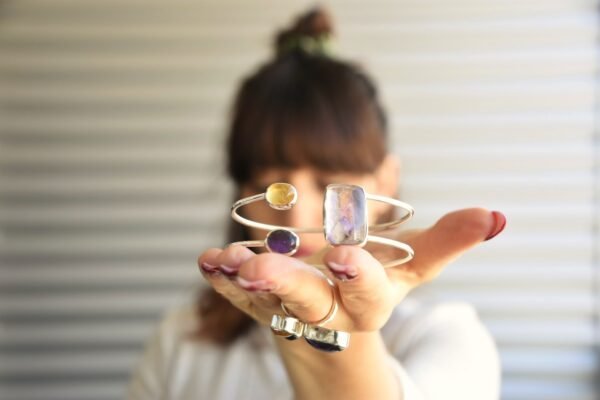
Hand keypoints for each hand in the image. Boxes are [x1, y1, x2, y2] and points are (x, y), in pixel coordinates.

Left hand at [197, 208, 505, 332]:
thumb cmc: (376, 285)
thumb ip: (447, 241)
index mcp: (370, 300)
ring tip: (223, 261)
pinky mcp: (260, 305)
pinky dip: (221, 278)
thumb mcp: (412, 265)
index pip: (370, 293)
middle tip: (259, 270)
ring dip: (242, 280)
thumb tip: (494, 216)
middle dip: (287, 285)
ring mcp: (289, 310)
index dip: (362, 277)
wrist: (335, 322)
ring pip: (265, 301)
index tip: (347, 259)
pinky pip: (238, 294)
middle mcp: (329, 310)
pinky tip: (206, 262)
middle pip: (309, 300)